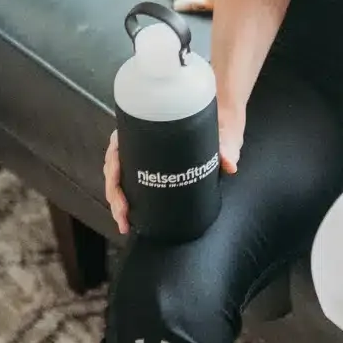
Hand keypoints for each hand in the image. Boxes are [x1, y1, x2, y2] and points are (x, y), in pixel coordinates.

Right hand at [102, 102, 244, 237]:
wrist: (220, 121)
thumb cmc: (214, 122)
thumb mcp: (221, 132)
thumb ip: (227, 146)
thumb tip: (229, 165)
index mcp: (148, 127)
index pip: (119, 145)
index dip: (113, 168)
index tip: (116, 185)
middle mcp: (140, 140)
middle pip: (115, 166)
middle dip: (114, 193)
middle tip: (122, 214)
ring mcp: (144, 154)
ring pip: (119, 177)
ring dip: (117, 200)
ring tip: (124, 221)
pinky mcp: (151, 166)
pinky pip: (130, 181)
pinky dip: (126, 199)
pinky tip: (129, 217)